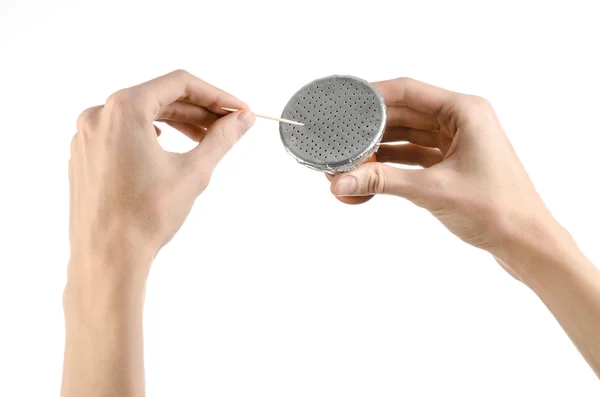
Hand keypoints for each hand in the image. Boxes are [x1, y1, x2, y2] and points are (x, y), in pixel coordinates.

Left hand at [68, 69, 254, 280]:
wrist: (107, 257)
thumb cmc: (146, 216)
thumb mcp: (194, 171)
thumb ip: (222, 138)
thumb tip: (242, 119)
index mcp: (124, 109)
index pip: (179, 84)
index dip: (215, 95)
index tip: (237, 110)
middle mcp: (99, 115)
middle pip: (160, 99)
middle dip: (198, 112)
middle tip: (228, 126)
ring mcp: (88, 136)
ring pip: (142, 117)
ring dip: (177, 125)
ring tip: (205, 141)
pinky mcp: (85, 156)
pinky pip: (123, 134)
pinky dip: (151, 137)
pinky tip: (169, 151)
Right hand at [328, 78, 559, 274]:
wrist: (527, 242)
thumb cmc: (497, 209)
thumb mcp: (432, 190)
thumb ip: (383, 182)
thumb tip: (341, 182)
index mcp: (465, 112)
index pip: (409, 91)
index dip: (374, 95)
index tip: (345, 102)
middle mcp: (462, 121)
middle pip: (406, 112)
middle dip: (373, 126)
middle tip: (342, 137)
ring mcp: (458, 142)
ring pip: (409, 134)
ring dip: (382, 145)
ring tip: (352, 155)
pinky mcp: (454, 163)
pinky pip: (416, 154)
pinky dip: (395, 161)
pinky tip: (373, 169)